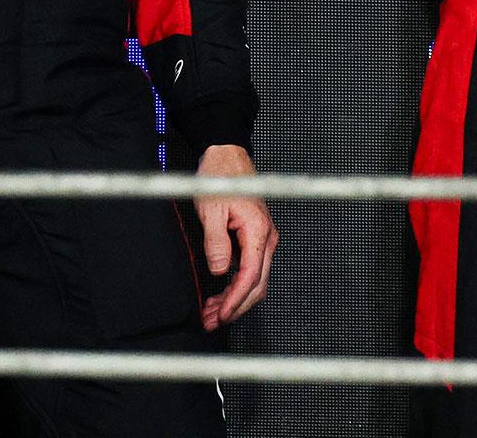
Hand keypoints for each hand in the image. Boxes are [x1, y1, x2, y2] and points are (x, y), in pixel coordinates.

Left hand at [192, 143, 275, 329]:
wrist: (227, 156)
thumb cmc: (221, 176)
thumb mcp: (210, 210)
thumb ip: (216, 243)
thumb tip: (220, 271)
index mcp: (259, 231)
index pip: (250, 276)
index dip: (235, 300)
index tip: (221, 314)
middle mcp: (266, 237)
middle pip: (256, 285)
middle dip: (235, 307)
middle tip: (213, 320)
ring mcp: (263, 239)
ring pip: (254, 280)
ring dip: (234, 299)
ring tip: (212, 312)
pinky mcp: (255, 239)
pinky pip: (249, 269)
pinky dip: (235, 285)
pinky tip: (220, 294)